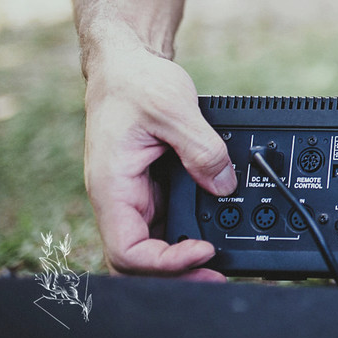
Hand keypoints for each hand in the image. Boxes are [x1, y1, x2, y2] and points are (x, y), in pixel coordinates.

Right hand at [83, 48, 235, 278]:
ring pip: (156, 243)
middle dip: (177, 273)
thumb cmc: (136, 83)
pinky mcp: (153, 186)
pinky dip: (191, 228)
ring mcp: (138, 194)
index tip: (201, 252)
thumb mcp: (175, 109)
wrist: (128, 64)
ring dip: (184, 255)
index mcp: (112, 187)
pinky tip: (216, 227)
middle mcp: (121, 198)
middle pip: (141, 259)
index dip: (166, 263)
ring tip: (221, 259)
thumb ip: (202, 149)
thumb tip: (225, 184)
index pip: (129, 251)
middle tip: (216, 273)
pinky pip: (170, 218)